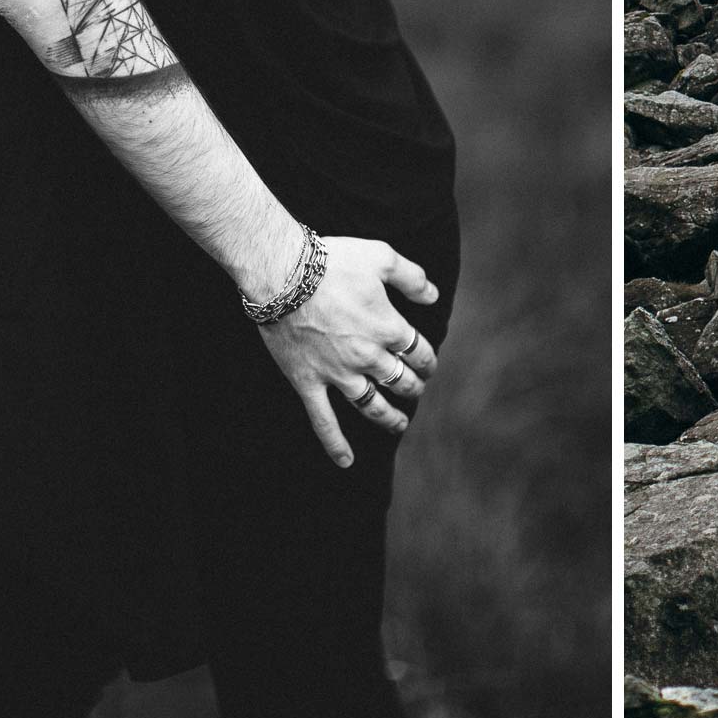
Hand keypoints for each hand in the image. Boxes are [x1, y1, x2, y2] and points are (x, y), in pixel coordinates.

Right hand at [254, 234, 440, 468]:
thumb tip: (434, 296)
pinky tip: (347, 461)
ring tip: (400, 424)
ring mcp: (338, 374)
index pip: (419, 352)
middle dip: (413, 386)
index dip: (427, 358)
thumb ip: (412, 277)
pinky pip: (324, 421)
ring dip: (389, 418)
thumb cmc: (333, 261)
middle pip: (400, 381)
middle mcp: (368, 357)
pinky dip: (335, 444)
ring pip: (372, 406)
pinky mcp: (309, 383)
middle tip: (415, 388)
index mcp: (389, 327)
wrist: (283, 274)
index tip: (427, 361)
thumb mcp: (382, 256)